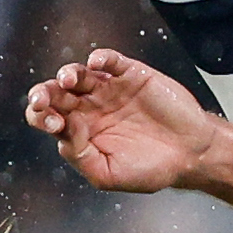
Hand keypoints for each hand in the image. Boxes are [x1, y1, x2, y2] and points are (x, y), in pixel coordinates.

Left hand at [24, 49, 219, 194]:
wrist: (190, 155)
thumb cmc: (150, 168)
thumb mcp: (107, 174)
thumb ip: (80, 155)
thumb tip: (65, 127)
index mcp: (79, 130)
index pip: (47, 116)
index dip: (42, 117)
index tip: (55, 125)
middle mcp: (89, 107)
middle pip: (56, 92)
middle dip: (44, 93)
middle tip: (43, 99)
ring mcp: (109, 89)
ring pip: (78, 73)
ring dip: (68, 73)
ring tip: (68, 80)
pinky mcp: (131, 75)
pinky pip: (111, 60)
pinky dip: (102, 58)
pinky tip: (96, 63)